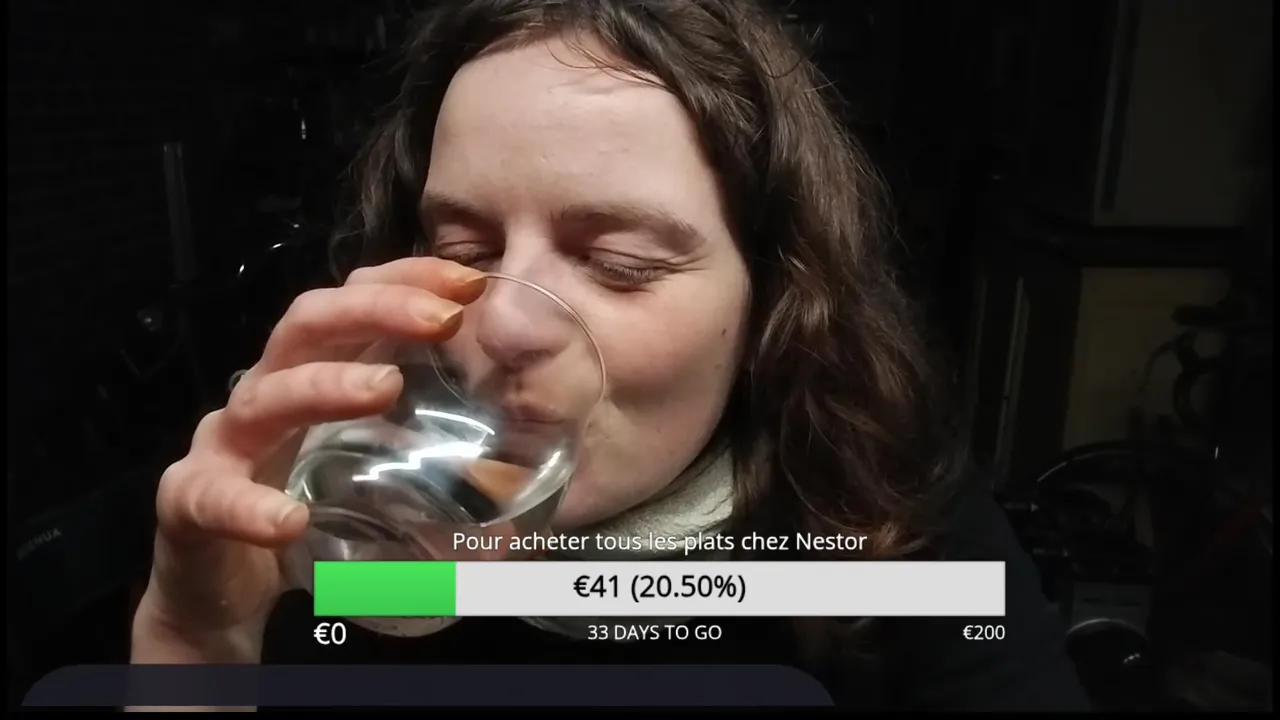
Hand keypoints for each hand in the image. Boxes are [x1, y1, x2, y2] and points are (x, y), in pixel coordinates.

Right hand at [135, 258, 486, 647]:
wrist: (217, 589)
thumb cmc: (303, 510)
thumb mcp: (368, 467)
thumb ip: (428, 450)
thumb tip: (521, 457)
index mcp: (309, 373)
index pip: (351, 302)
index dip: (406, 280)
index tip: (471, 282)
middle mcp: (265, 392)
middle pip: (308, 325)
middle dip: (376, 311)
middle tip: (445, 319)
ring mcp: (224, 445)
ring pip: (267, 398)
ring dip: (325, 386)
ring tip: (386, 388)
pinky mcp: (190, 502)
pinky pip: (214, 496)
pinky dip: (250, 507)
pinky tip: (288, 520)